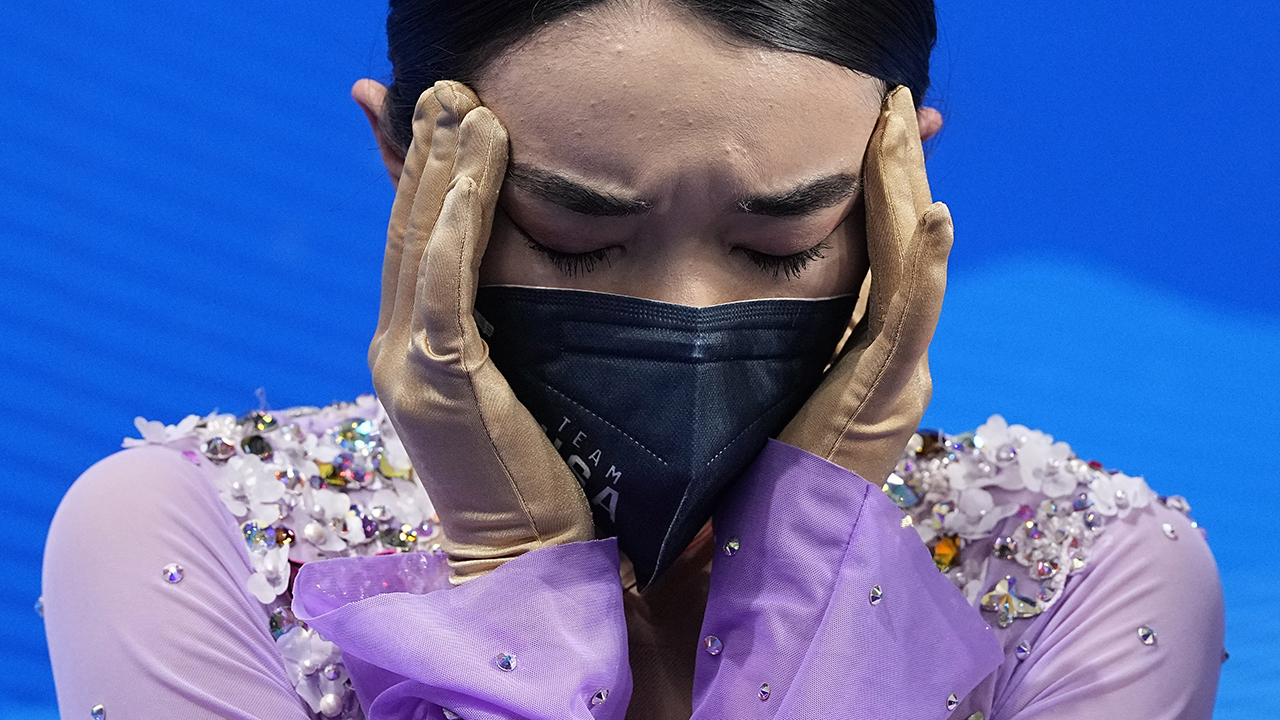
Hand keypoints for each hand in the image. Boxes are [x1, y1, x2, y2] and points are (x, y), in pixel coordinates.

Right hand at [369, 81, 594, 581]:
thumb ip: (501, 326)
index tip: (426, 109)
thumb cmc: (533, 474)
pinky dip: (454, 226)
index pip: (411, 242)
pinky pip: (443, 287)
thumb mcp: (512, 380)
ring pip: (420, 245)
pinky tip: (470, 174)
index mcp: (410, 347)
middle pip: (407, 230)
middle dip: (423, 151)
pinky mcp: (438, 383)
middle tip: (443, 85)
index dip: (412, 173)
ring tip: (461, 105)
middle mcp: (395, 348)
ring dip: (441, 169)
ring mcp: (406, 365)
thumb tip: (520, 283)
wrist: (523, 557)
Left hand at [778, 86, 951, 484]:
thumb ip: (801, 346)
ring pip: (912, 264)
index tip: (880, 134)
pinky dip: (924, 261)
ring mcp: (900, 373)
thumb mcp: (786, 391)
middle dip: (900, 170)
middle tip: (897, 105)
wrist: (788, 547)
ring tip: (905, 126)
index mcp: (875, 353)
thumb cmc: (772, 476)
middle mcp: (899, 357)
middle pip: (904, 246)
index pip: (886, 255)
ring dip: (909, 190)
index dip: (888, 192)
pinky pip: (912, 315)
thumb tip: (781, 300)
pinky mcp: (889, 391)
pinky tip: (933, 212)